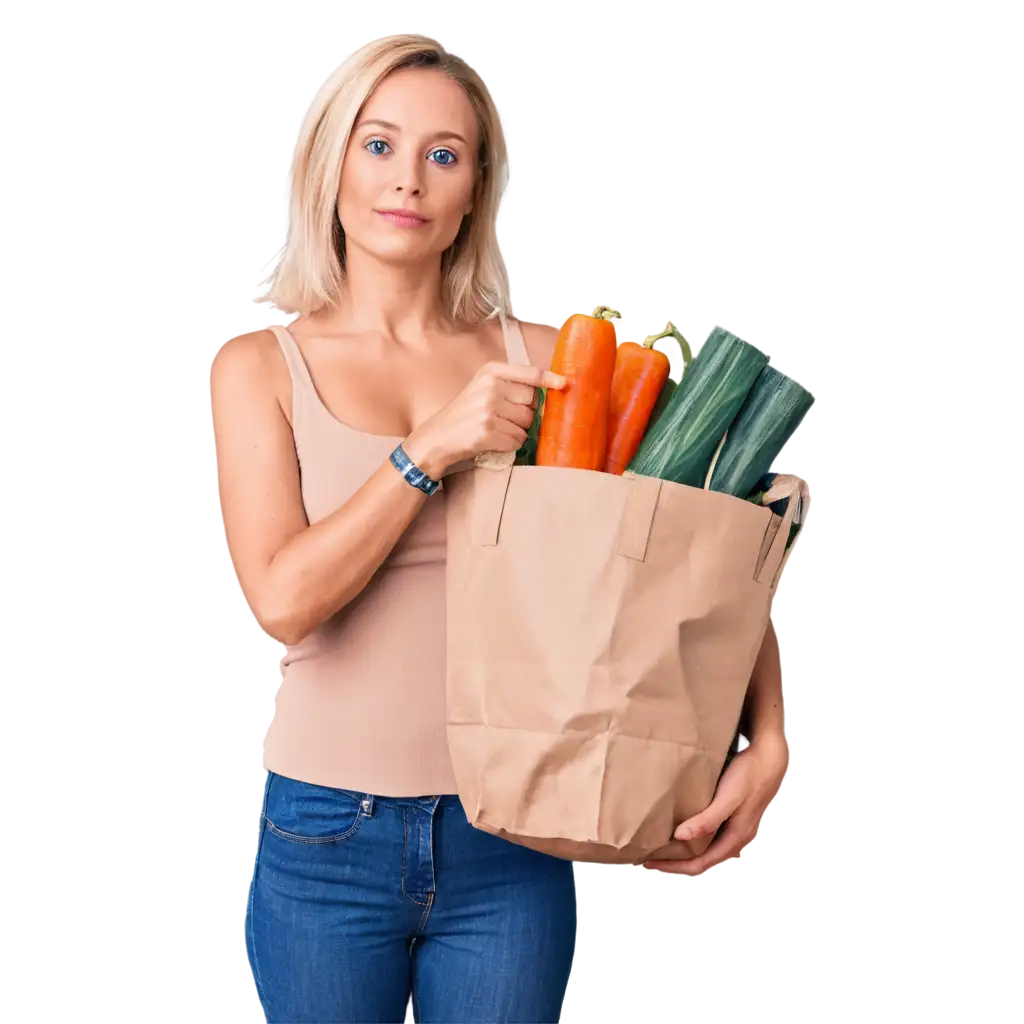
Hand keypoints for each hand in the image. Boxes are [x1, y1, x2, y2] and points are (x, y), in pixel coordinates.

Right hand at [405, 362, 564, 477]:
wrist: (438, 437)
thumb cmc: (466, 412)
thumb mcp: (483, 387)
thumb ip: (511, 384)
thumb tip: (550, 389)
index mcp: (491, 372)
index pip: (530, 374)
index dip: (550, 379)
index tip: (565, 383)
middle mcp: (490, 388)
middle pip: (532, 403)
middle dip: (525, 413)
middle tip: (504, 417)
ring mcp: (488, 410)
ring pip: (526, 424)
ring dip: (517, 431)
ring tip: (496, 429)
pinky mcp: (487, 432)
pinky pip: (517, 440)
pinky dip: (509, 444)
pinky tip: (493, 440)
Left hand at [642, 732, 786, 878]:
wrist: (770, 754)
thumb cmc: (750, 774)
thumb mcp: (729, 798)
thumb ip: (708, 819)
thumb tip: (680, 837)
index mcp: (734, 837)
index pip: (700, 863)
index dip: (675, 866)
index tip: (650, 862)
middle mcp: (734, 834)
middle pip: (702, 856)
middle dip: (677, 859)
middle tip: (650, 854)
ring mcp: (734, 821)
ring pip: (705, 842)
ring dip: (684, 845)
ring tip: (661, 839)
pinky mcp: (731, 808)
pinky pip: (708, 827)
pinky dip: (692, 829)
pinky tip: (679, 818)